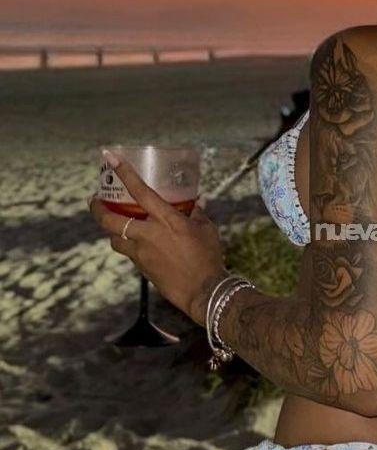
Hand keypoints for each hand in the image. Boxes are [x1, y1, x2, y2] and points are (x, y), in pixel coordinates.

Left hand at [88, 152, 228, 325]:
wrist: (204, 291)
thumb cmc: (209, 258)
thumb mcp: (206, 230)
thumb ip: (197, 215)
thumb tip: (196, 204)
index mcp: (166, 220)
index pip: (140, 191)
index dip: (124, 172)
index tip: (110, 157)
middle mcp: (149, 235)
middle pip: (111, 220)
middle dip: (97, 209)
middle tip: (94, 200)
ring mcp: (142, 254)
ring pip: (114, 239)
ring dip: (111, 230)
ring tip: (114, 224)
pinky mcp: (142, 269)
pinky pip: (129, 254)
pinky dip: (129, 246)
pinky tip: (137, 245)